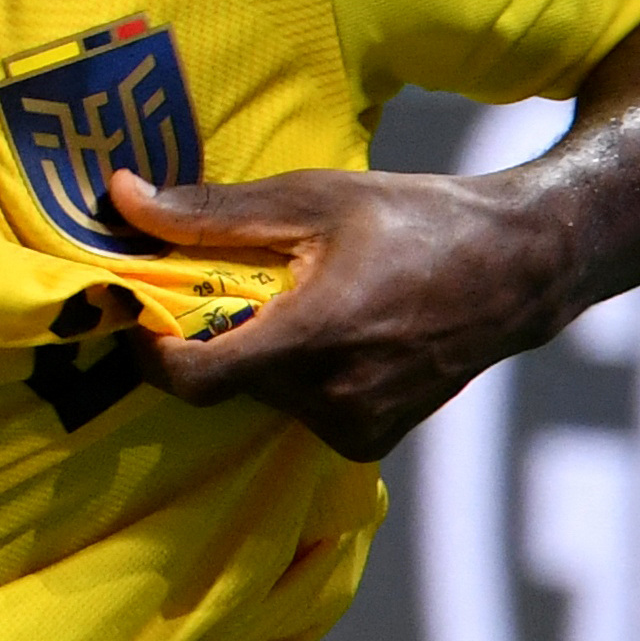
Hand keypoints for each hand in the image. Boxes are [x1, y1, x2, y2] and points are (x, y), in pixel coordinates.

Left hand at [112, 162, 575, 461]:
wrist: (518, 270)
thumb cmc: (416, 220)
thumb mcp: (312, 198)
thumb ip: (210, 212)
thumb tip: (121, 199)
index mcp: (312, 338)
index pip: (190, 379)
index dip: (150, 351)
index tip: (142, 314)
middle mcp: (331, 398)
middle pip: (226, 379)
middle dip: (220, 333)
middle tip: (244, 281)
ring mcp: (354, 429)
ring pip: (263, 396)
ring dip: (263, 354)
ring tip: (306, 299)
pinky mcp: (370, 442)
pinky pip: (301, 410)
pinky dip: (300, 375)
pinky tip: (341, 332)